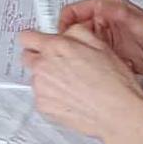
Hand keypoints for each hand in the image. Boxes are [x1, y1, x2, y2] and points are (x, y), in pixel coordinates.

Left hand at [19, 25, 142, 143]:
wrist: (117, 112)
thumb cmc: (112, 81)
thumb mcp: (99, 44)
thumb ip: (76, 32)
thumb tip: (67, 32)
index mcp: (55, 48)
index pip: (26, 37)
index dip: (34, 38)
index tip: (39, 42)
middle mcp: (43, 67)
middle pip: (27, 57)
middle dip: (40, 57)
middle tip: (59, 63)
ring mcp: (41, 88)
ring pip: (35, 78)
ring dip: (47, 78)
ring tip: (71, 84)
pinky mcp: (43, 106)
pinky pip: (41, 96)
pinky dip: (51, 95)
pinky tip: (71, 97)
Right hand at [59, 0, 142, 110]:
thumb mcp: (142, 25)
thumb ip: (123, 14)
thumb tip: (103, 4)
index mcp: (107, 6)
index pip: (73, 11)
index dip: (63, 25)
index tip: (61, 40)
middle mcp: (103, 19)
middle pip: (72, 29)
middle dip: (72, 44)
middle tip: (76, 57)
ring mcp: (103, 35)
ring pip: (78, 45)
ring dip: (83, 56)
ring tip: (97, 63)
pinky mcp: (105, 50)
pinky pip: (88, 56)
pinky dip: (93, 64)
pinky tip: (106, 68)